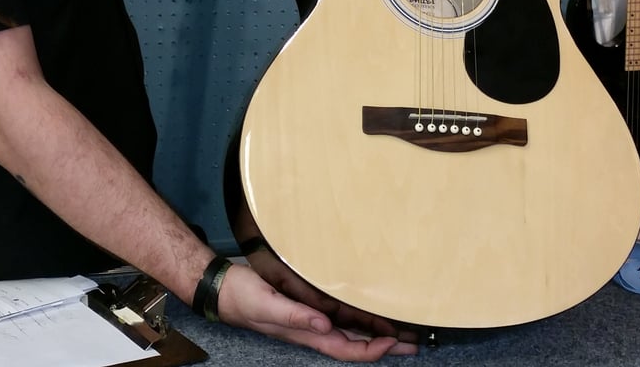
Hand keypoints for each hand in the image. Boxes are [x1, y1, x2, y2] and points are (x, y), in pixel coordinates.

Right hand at [244, 244, 419, 345]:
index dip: (370, 350)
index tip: (393, 341)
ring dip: (376, 333)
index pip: (346, 349)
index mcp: (306, 333)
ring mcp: (310, 320)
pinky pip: (339, 317)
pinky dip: (358, 318)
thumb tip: (325, 326)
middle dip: (384, 346)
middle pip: (355, 344)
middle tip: (414, 343)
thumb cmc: (245, 297)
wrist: (225, 288)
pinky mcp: (307, 306)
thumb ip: (295, 316)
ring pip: (350, 332)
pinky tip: (368, 312)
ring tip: (402, 331)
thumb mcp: (269, 305)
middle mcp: (312, 330)